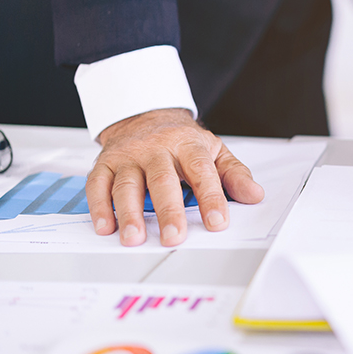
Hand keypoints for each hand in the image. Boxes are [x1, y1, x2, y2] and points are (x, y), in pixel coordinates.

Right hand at [90, 108, 264, 246]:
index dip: (210, 198)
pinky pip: (98, 184)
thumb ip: (234, 174)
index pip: (202, 172)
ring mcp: (129, 155)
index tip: (217, 222)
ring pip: (127, 185)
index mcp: (188, 145)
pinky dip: (99, 207)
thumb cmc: (182, 141)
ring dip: (129, 213)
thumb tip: (254, 195)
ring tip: (135, 238)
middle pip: (162, 180)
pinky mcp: (106, 163)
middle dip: (168, 211)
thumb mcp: (214, 151)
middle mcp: (156, 149)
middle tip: (174, 237)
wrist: (145, 115)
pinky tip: (106, 227)